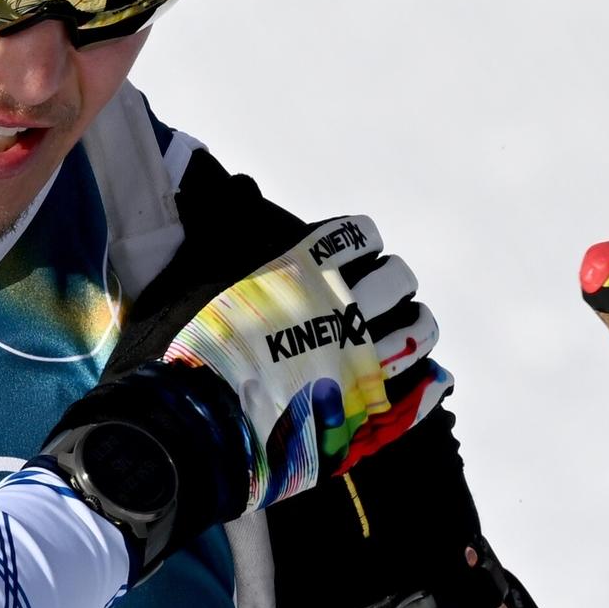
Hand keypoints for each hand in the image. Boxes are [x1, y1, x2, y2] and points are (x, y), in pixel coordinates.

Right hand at [152, 214, 443, 505]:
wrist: (184, 426)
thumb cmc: (181, 346)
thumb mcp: (188, 270)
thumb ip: (217, 224)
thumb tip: (224, 181)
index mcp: (307, 269)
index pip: (358, 237)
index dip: (356, 245)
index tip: (348, 257)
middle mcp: (343, 308)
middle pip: (397, 280)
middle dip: (388, 285)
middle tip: (370, 297)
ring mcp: (360, 362)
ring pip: (418, 331)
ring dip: (412, 328)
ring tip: (396, 335)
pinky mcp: (366, 414)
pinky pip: (422, 391)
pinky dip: (427, 383)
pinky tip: (422, 379)